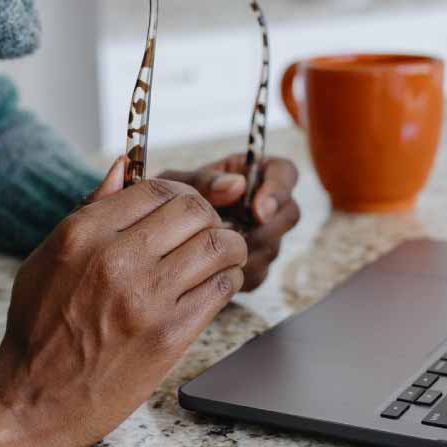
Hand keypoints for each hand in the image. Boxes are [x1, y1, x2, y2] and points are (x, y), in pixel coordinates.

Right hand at [0, 157, 246, 446]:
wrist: (32, 399)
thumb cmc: (37, 330)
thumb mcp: (46, 258)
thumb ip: (88, 210)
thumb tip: (121, 167)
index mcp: (83, 234)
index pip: (157, 189)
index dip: (182, 194)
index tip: (188, 209)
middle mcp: (117, 258)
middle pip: (194, 212)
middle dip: (211, 217)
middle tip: (211, 232)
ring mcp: (146, 297)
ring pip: (218, 246)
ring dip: (230, 247)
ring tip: (225, 256)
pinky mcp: (170, 334)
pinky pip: (221, 289)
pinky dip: (228, 281)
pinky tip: (217, 286)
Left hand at [160, 154, 299, 290]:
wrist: (157, 236)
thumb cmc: (168, 202)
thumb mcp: (178, 184)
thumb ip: (205, 180)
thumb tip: (237, 184)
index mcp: (252, 174)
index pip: (285, 173)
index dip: (279, 189)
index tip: (258, 208)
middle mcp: (264, 205)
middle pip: (288, 214)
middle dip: (264, 228)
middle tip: (234, 234)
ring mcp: (263, 237)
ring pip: (273, 247)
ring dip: (245, 251)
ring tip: (211, 248)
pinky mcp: (254, 267)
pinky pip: (257, 274)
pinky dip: (236, 272)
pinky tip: (211, 267)